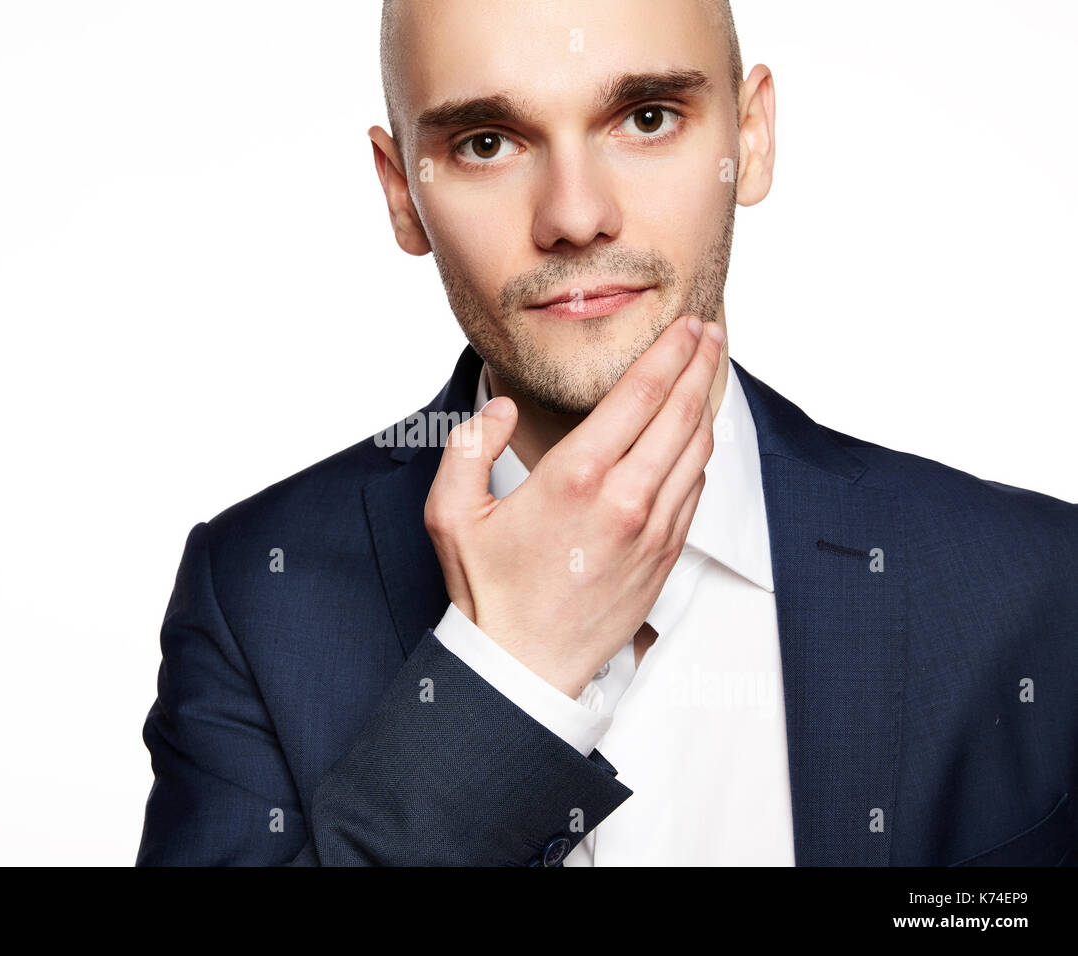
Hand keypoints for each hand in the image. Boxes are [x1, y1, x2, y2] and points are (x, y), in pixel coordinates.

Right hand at [425, 315, 723, 698]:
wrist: (522, 667)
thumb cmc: (487, 592)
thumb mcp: (450, 514)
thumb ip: (469, 447)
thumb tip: (500, 410)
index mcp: (575, 478)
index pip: (641, 395)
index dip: (671, 351)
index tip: (686, 325)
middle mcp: (624, 499)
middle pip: (684, 413)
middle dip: (702, 363)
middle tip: (710, 332)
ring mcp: (652, 531)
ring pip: (697, 451)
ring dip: (708, 403)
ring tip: (708, 372)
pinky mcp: (663, 557)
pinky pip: (694, 491)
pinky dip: (700, 453)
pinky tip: (694, 435)